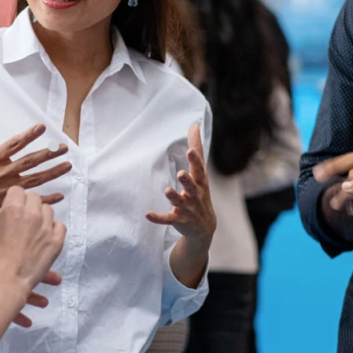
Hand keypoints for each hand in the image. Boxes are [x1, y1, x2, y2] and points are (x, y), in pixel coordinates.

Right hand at [0, 108, 71, 226]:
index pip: (15, 144)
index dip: (29, 135)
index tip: (42, 127)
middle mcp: (4, 173)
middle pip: (30, 161)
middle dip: (49, 153)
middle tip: (64, 147)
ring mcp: (8, 188)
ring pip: (36, 179)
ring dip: (53, 172)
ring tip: (68, 166)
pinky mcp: (9, 202)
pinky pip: (31, 201)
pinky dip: (47, 199)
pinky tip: (60, 195)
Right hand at [0, 187, 66, 325]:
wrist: (6, 280)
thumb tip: (8, 210)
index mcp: (12, 209)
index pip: (17, 190)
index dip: (14, 198)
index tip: (13, 205)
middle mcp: (31, 215)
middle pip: (34, 197)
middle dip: (28, 204)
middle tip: (23, 216)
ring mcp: (46, 228)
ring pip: (48, 210)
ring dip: (41, 215)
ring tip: (34, 227)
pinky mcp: (56, 241)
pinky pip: (60, 226)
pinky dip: (54, 228)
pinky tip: (46, 236)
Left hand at [146, 124, 215, 243]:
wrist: (205, 227)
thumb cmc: (200, 192)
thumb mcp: (200, 172)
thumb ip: (196, 149)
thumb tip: (195, 125)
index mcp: (200, 182)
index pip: (199, 170)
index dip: (195, 161)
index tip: (190, 151)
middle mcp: (195, 195)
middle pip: (192, 188)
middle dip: (187, 181)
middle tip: (181, 173)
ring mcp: (187, 209)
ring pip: (180, 203)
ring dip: (173, 197)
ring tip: (167, 190)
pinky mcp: (178, 220)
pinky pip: (168, 219)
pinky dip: (158, 217)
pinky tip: (147, 214)